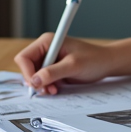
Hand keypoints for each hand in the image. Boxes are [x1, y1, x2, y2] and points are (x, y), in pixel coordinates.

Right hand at [13, 34, 130, 94]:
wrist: (106, 63)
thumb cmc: (94, 59)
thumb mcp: (73, 66)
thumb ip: (53, 72)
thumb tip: (35, 80)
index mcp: (47, 41)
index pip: (24, 57)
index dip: (27, 72)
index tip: (37, 84)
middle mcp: (46, 49)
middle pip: (27, 67)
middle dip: (35, 80)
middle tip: (47, 90)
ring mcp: (49, 59)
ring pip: (34, 75)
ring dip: (41, 85)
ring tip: (54, 90)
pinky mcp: (53, 68)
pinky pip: (42, 79)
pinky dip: (47, 86)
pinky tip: (56, 88)